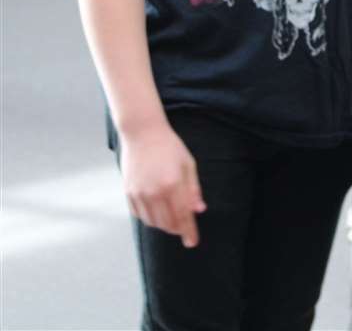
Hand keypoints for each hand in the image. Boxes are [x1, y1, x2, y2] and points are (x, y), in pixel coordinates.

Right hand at [119, 121, 205, 247]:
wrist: (143, 133)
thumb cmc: (169, 146)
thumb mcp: (188, 164)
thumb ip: (193, 189)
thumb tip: (199, 210)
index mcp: (172, 184)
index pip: (183, 215)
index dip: (188, 231)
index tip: (192, 242)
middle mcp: (154, 192)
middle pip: (167, 222)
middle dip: (177, 229)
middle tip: (185, 230)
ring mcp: (139, 193)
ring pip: (152, 222)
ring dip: (164, 226)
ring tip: (173, 221)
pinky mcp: (128, 193)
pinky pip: (140, 215)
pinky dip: (150, 219)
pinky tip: (158, 214)